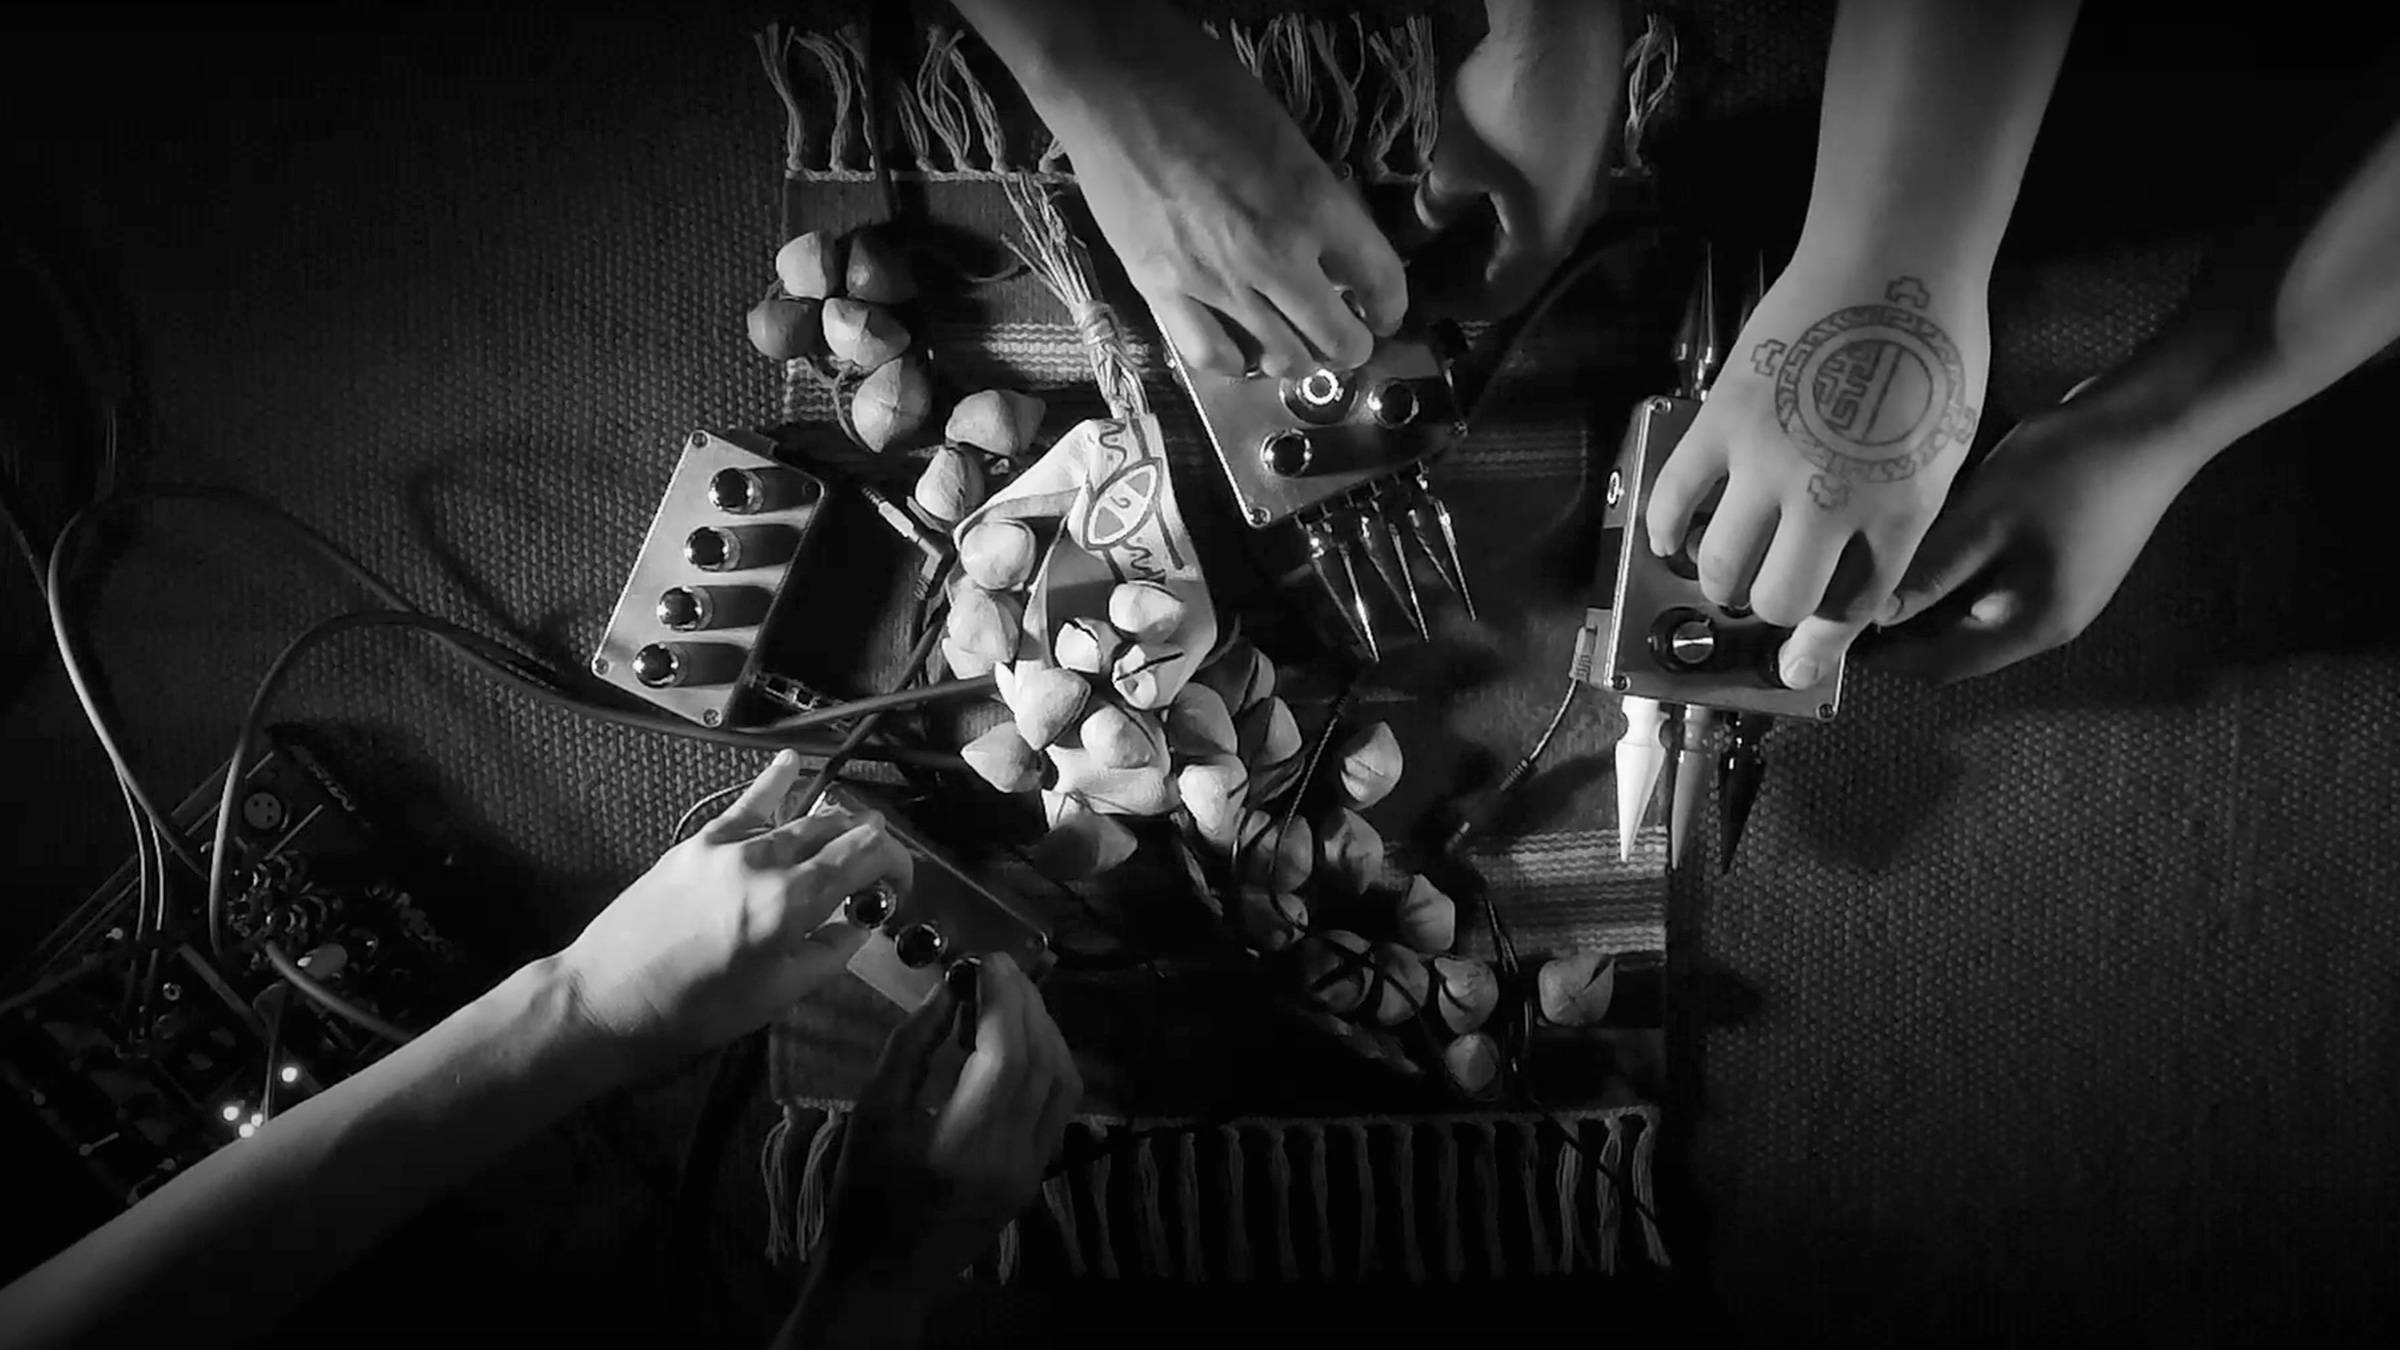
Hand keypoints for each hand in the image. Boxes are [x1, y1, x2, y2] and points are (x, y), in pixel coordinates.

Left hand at [557, 751, 907, 1062]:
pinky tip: (791, 763)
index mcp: (790, 904)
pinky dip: (775, 782)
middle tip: (877, 874)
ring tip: (852, 834)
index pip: (867, 854)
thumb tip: (859, 925)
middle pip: (839, 828)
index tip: (899, 887)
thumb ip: (830, 954)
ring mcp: (727, 846)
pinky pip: (746, 804)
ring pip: (800, 816)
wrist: (606, 999)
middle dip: (871, 844)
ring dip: (835, 822)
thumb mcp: (777, 996)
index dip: (898, 864)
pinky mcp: (696, 843)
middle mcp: (764, 862)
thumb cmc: (694, 1011)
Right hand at [815, 954, 1079, 1288]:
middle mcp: (1012, 1159)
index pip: (1007, 1056)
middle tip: (997, 966)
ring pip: (1062, 1080)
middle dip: (1024, 1003)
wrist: (884, 1274)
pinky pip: (1060, 1105)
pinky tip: (1022, 1037)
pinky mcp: (1037, 1174)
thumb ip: (912, 1047)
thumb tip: (949, 988)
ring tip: (1009, 995)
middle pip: (1041, 1061)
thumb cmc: (862, 1193)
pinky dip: (1049, 1060)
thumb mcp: (871, 1113)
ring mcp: (1032, 1170)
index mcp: (964, 1147)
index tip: (986, 959)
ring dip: (1043, 1028)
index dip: (1003, 999)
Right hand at [1045, 23, 1404, 376]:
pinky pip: (1211, 355)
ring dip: (1300, 359)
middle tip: (1346, 336)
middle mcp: (1273, 255)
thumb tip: (1335, 249)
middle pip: (1337, 337)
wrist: (1112, 84)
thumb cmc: (1203, 89)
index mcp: (1314, 204)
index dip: (1391, 305)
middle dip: (1352, 344)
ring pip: (1280, 358)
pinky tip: (1239, 350)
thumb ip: (1317, 200)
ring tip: (1297, 346)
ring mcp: (1215, 281)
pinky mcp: (1161, 291)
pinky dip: (1236, 361)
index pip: (1380, 281)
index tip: (1383, 311)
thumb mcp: (1287, 136)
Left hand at [1417, 5, 1621, 317]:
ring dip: (1482, 242)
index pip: (1496, 299)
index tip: (1411, 304)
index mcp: (1545, 240)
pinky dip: (1502, 212)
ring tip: (1435, 235)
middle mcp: (1575, 224)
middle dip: (1464, 274)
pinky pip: (1541, 204)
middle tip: (1418, 269)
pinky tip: (1472, 195)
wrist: (1560, 28)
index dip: (1450, 306)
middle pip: (1515, 272)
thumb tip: (1411, 239)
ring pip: (1528, 236)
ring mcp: (1585, 190)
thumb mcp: (1455, 164)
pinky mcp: (1584, 156)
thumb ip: (1433, 212)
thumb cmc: (1503, 105)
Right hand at [1646, 258, 1990, 687]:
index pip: (1853, 607)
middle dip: (1771, 612)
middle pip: (1781, 599)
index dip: (1823, 646)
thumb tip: (1856, 563)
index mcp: (1899, 511)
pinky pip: (1675, 501)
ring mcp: (1767, 464)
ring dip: (1721, 581)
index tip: (1803, 665)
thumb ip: (1901, 516)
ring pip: (1722, 566)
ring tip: (1725, 571)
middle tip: (1766, 599)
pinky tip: (1674, 538)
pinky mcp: (1720, 425)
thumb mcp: (1944, 450)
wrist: (1890, 263)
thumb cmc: (1933, 346)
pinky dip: (1668, 532)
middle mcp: (1830, 501)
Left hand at [1867, 382, 2200, 682]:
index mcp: (2034, 625)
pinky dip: (1956, 567)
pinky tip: (1924, 537)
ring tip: (1875, 565)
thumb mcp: (1986, 520)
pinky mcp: (2059, 554)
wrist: (2153, 416)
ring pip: (1972, 606)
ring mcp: (2058, 585)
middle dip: (1903, 624)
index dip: (1890, 658)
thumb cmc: (2072, 469)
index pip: (1947, 665)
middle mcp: (2048, 618)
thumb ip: (1931, 573)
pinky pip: (1994, 576)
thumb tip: (1876, 615)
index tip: (1841, 635)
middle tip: (1848, 594)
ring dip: (1928, 592)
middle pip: (1958, 640)